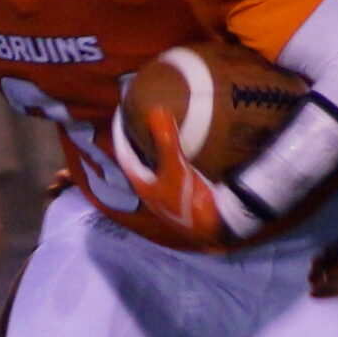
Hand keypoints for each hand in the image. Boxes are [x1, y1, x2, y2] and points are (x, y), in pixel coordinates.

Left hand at [116, 105, 232, 248]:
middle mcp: (150, 190)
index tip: (122, 112)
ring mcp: (166, 195)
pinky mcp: (182, 196)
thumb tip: (156, 110)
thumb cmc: (190, 200)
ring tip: (159, 128)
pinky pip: (171, 170)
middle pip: (138, 159)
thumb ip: (165, 140)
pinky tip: (182, 148)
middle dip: (138, 139)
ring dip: (154, 148)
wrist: (216, 227)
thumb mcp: (176, 168)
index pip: (124, 153)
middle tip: (141, 116)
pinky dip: (171, 156)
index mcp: (142, 184)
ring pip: (154, 166)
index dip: (121, 132)